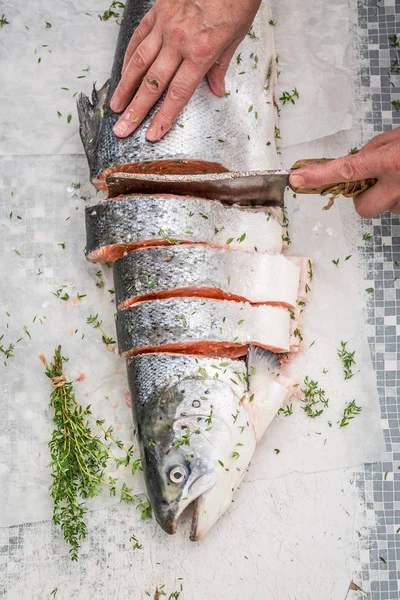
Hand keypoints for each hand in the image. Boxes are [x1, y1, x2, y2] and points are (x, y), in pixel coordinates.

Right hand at [110, 0, 260, 140]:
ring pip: (139, 62)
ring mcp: (165, 25)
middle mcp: (179, 41)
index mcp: (201, 52)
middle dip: (136, 110)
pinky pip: (138, 38)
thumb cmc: (236, 0)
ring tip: (116, 107)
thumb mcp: (235, 37)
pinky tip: (123, 74)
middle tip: (122, 130)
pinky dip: (128, 58)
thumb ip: (220, 66)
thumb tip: (216, 90)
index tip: (152, 134)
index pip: (178, 94)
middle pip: (153, 84)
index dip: (164, 117)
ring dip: (125, 88)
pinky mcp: (157, 11)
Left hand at [289, 127, 399, 217]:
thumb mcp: (397, 138)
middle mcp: (397, 185)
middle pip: (362, 207)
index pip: (346, 170)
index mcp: (391, 161)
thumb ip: (371, 152)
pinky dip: (398, 197)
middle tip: (376, 182)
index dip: (319, 176)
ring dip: (386, 195)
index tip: (298, 178)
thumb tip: (352, 164)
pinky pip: (396, 207)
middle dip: (363, 197)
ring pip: (382, 207)